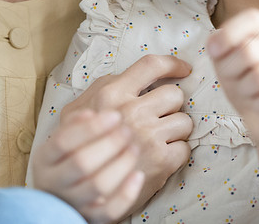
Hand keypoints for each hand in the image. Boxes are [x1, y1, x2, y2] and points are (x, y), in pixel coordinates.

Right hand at [30, 109, 143, 223]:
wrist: (61, 198)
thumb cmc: (68, 158)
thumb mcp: (63, 139)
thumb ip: (75, 124)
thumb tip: (90, 114)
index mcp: (45, 159)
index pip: (63, 142)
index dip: (91, 128)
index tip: (115, 115)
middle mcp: (55, 183)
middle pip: (82, 163)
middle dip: (110, 143)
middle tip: (128, 130)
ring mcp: (72, 203)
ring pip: (97, 186)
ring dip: (121, 164)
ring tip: (134, 147)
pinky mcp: (91, 218)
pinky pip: (109, 211)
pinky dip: (126, 194)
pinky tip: (139, 175)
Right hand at [61, 54, 192, 214]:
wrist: (73, 193)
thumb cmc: (76, 146)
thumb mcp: (77, 110)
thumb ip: (104, 87)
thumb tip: (134, 75)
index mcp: (112, 94)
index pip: (151, 65)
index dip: (173, 64)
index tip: (183, 69)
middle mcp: (131, 113)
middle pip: (175, 94)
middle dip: (171, 104)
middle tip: (159, 116)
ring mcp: (148, 138)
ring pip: (185, 121)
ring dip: (176, 129)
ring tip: (159, 137)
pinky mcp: (161, 162)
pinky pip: (185, 147)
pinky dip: (177, 151)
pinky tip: (161, 155)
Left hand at [207, 8, 258, 146]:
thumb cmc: (247, 88)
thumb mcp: (227, 64)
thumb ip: (219, 48)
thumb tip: (215, 45)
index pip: (253, 18)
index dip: (229, 33)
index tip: (214, 53)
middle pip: (250, 50)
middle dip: (231, 70)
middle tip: (234, 81)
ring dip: (244, 90)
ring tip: (249, 94)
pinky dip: (257, 106)